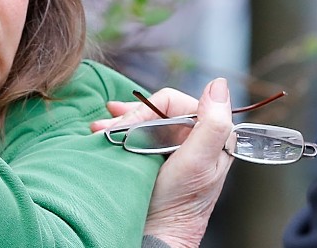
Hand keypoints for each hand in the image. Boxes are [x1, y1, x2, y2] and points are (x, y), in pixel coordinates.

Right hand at [91, 79, 233, 247]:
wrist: (156, 233)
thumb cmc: (179, 205)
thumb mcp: (199, 163)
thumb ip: (213, 124)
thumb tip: (218, 83)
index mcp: (209, 135)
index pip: (174, 101)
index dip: (148, 109)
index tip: (129, 126)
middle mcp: (192, 138)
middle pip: (156, 109)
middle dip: (129, 115)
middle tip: (106, 125)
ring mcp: (171, 148)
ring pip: (142, 120)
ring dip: (118, 122)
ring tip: (98, 130)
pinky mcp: (153, 158)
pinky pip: (135, 134)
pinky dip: (117, 132)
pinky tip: (102, 135)